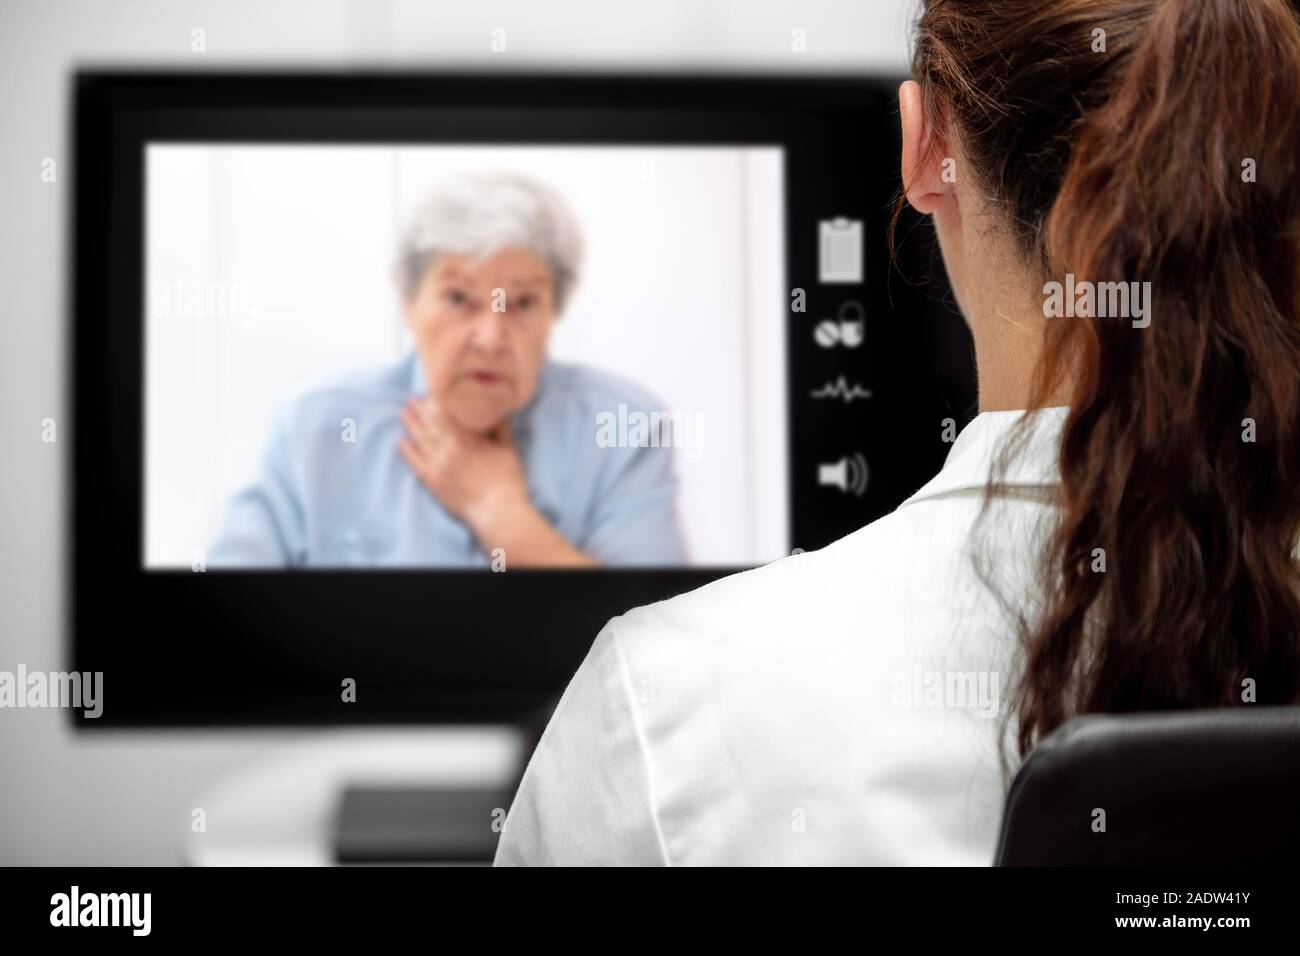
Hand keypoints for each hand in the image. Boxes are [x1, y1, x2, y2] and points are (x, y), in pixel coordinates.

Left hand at [398, 397, 529, 536]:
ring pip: (420, 438)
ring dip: (411, 424)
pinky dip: (406, 450)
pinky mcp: (432, 481)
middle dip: (422, 409)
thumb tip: (495, 410)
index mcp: (469, 437)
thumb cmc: (507, 480)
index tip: (433, 393)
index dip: (438, 402)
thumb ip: (499, 428)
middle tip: (413, 399)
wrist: (497, 510)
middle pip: (431, 423)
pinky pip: (415, 462)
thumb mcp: (508, 449)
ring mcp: (438, 464)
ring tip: (404, 412)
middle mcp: (450, 447)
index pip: (449, 413)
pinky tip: (401, 441)